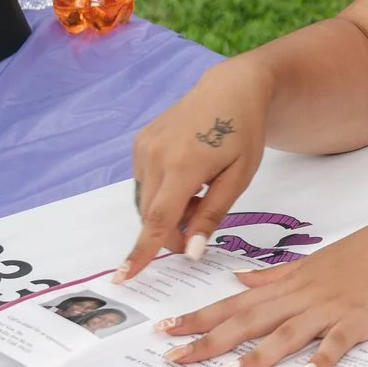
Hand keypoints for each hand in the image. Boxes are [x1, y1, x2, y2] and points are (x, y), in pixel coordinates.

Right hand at [121, 58, 273, 279]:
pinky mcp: (140, 142)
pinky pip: (145, 183)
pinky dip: (163, 193)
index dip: (142, 252)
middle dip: (171, 233)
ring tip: (199, 195)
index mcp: (183, 165)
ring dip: (168, 211)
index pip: (158, 220)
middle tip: (200, 228)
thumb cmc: (243, 133)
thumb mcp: (238, 178)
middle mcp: (155, 155)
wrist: (230, 89)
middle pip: (151, 215)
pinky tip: (187, 180)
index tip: (124, 276)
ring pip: (146, 201)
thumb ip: (212, 215)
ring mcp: (143, 146)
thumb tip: (190, 252)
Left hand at [157, 216, 367, 366]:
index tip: (165, 330)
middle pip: (247, 321)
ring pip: (285, 333)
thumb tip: (239, 280)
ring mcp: (327, 310)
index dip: (198, 318)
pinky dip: (321, 358)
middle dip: (209, 340)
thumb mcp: (306, 263)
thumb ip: (271, 277)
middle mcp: (299, 298)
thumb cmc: (356, 256)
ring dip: (256, 354)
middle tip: (173, 357)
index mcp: (285, 286)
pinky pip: (336, 342)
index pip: (232, 304)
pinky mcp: (356, 321)